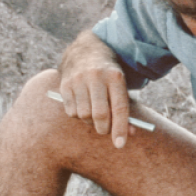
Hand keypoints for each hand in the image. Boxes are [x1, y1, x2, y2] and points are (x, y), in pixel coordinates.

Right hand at [53, 31, 133, 147]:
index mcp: (115, 76)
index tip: (120, 145)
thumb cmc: (108, 76)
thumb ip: (124, 109)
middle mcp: (96, 76)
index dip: (120, 128)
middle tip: (105, 130)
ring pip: (84, 115)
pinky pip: (71, 112)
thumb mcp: (120, 87)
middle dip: (104, 128)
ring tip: (93, 113)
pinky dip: (78, 115)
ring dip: (89, 121)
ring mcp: (78, 79)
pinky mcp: (65, 84)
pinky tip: (82, 105)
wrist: (86, 51)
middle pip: (100, 114)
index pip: (119, 107)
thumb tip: (130, 134)